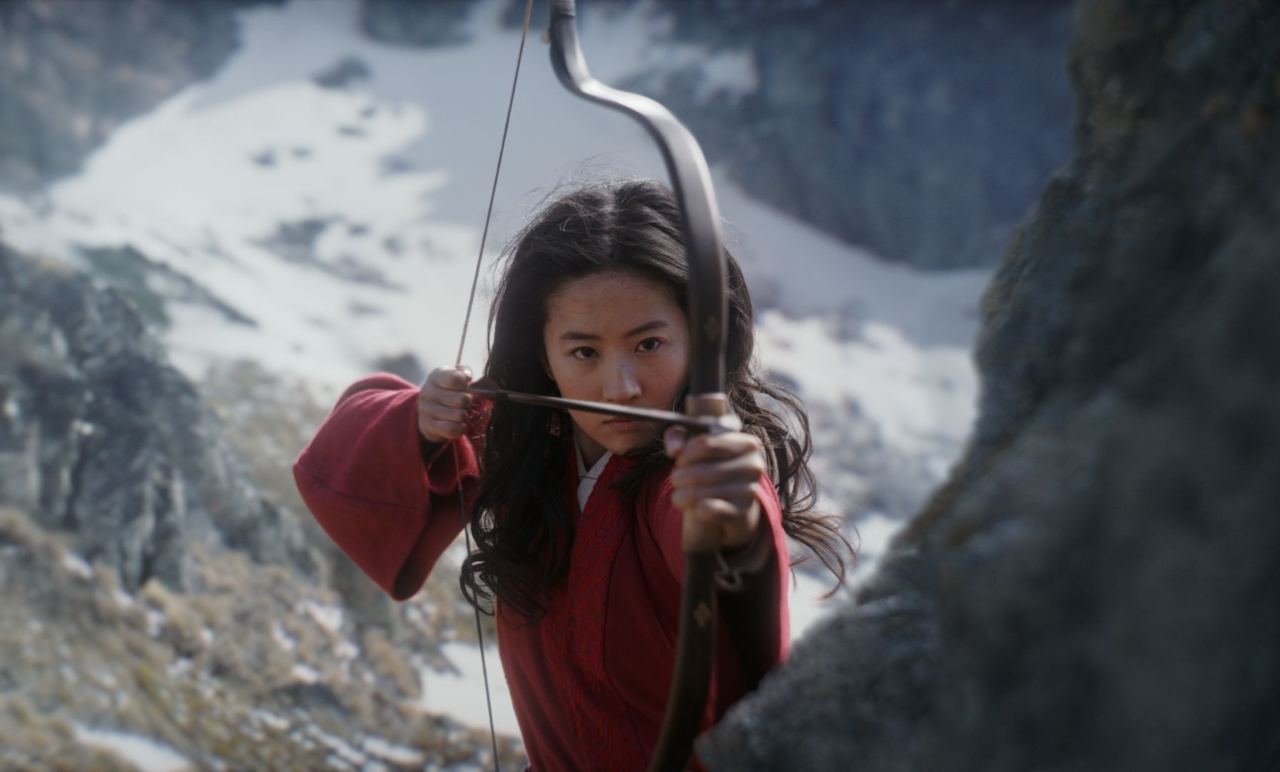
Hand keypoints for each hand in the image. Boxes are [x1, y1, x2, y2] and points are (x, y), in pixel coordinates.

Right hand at [417, 366, 473, 443]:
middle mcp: (428, 392)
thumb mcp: (451, 376)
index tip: (463, 388)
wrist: (426, 413)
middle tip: (462, 403)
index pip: (456, 379)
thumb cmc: (446, 392)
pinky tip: (459, 425)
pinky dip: (460, 429)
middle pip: (462, 399)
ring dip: (463, 416)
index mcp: (436, 376)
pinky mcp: (429, 426)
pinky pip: (452, 430)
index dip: (465, 385)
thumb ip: (463, 372)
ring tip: (458, 413)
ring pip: (459, 415)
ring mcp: (427, 409)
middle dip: (467, 402)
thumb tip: (467, 376)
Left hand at [664, 426, 766, 550]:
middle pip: (701, 470)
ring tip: (678, 495)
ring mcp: (750, 489)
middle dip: (680, 476)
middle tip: (675, 479)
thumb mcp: (696, 445)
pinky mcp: (742, 511)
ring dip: (681, 494)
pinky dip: (696, 509)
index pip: (705, 443)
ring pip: (700, 492)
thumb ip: (678, 437)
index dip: (685, 453)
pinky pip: (710, 510)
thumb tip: (674, 450)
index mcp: (747, 443)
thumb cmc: (711, 463)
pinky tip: (693, 507)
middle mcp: (754, 465)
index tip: (679, 461)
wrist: (732, 498)